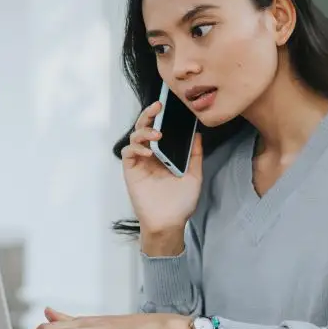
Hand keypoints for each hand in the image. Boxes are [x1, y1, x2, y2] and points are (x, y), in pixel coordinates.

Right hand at [122, 101, 203, 238]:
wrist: (169, 222)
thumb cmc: (181, 202)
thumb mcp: (194, 176)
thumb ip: (195, 155)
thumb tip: (198, 135)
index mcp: (165, 154)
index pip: (160, 129)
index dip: (161, 117)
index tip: (168, 106)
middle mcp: (151, 155)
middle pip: (145, 128)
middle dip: (149, 115)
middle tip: (157, 107)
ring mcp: (140, 162)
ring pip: (135, 136)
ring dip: (144, 131)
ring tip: (156, 135)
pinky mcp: (131, 170)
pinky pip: (129, 152)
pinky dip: (136, 147)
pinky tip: (148, 152)